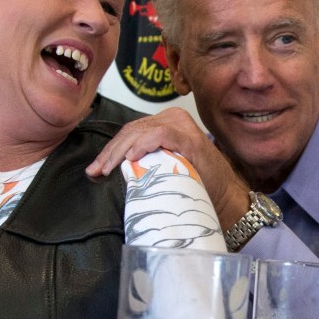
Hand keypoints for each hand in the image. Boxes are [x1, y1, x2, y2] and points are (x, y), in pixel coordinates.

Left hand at [85, 107, 250, 228]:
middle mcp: (173, 119)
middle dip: (110, 152)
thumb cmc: (194, 184)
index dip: (110, 149)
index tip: (95, 169)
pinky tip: (132, 157)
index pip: (130, 131)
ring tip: (107, 167)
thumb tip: (107, 168)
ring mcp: (182, 127)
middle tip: (96, 171)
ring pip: (141, 131)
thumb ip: (141, 160)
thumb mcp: (161, 167)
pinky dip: (144, 144)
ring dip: (121, 150)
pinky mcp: (190, 139)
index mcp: (165, 123)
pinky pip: (161, 135)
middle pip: (132, 131)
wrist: (224, 198)